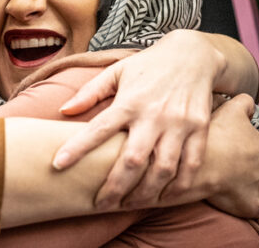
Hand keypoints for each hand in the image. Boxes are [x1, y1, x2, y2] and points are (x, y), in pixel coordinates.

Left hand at [52, 30, 224, 209]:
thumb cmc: (148, 65)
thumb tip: (63, 110)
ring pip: (163, 169)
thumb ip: (90, 93)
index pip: (98, 129)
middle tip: (101, 204)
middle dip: (115, 187)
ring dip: (146, 193)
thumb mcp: (116, 71)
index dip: (77, 148)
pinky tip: (164, 197)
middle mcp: (154, 115)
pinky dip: (179, 186)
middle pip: (133, 160)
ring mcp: (180, 124)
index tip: (58, 165)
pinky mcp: (200, 129)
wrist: (194, 54)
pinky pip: (191, 165)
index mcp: (129, 101)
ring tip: (130, 205)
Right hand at [190, 94, 258, 217]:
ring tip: (227, 183)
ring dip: (247, 186)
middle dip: (251, 168)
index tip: (231, 148)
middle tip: (228, 166)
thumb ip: (244, 101)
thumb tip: (248, 99)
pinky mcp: (254, 206)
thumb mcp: (229, 109)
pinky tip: (231, 198)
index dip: (246, 146)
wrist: (198, 165)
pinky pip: (254, 207)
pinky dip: (246, 204)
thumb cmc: (214, 137)